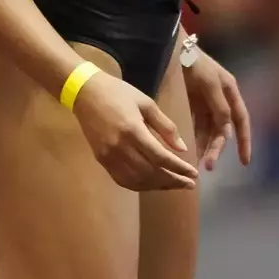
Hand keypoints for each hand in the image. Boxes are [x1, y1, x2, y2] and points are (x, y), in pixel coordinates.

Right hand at [71, 70, 198, 191]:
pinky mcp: (101, 160)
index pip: (161, 157)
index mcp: (133, 130)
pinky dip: (140, 185)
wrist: (85, 92)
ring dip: (158, 186)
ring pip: (137, 180)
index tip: (193, 174)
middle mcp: (120, 147)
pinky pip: (122, 180)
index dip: (179, 168)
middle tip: (189, 184)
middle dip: (172, 181)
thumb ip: (165, 126)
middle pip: (151, 173)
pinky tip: (152, 184)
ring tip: (174, 185)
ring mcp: (109, 156)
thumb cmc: (118, 93)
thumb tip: (182, 149)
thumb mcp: (147, 103)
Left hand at [182, 49, 252, 171]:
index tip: (244, 162)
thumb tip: (227, 130)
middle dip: (218, 148)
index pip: (241, 121)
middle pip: (223, 129)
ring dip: (206, 145)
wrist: (175, 50)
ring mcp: (207, 102)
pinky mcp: (194, 103)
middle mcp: (222, 99)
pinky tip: (192, 147)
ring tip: (198, 161)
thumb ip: (219, 106)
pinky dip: (196, 136)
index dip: (244, 141)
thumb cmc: (196, 64)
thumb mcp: (210, 83)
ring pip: (210, 129)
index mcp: (231, 93)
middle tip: (209, 166)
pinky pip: (198, 124)